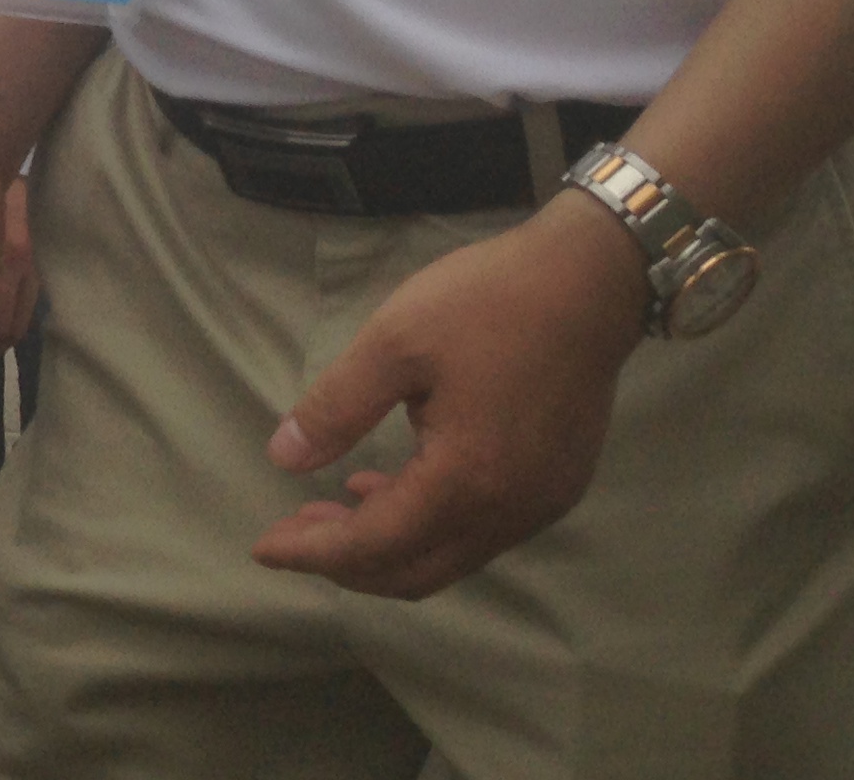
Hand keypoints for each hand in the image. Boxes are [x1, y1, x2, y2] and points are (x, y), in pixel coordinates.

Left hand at [253, 190, 647, 597]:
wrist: (590, 282)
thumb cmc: (486, 304)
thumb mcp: (393, 343)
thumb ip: (337, 408)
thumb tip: (284, 459)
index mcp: (466, 481)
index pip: (375, 545)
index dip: (314, 554)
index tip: (263, 546)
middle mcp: (509, 512)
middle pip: (415, 571)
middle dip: (347, 562)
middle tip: (294, 526)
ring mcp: (541, 504)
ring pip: (451, 557)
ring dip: (390, 544)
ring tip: (335, 503)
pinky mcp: (557, 486)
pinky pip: (483, 533)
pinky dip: (431, 525)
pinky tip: (396, 483)